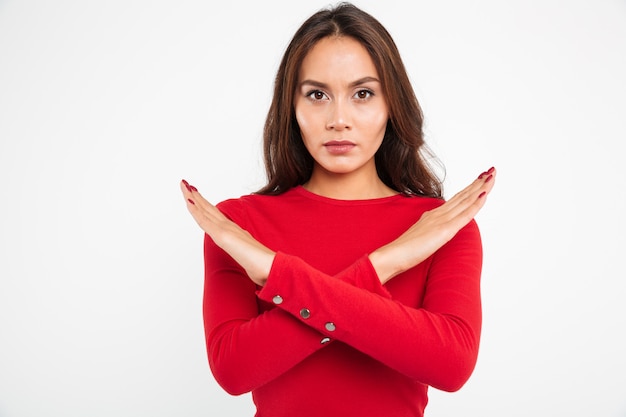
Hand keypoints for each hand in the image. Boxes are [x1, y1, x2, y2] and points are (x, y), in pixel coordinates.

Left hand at [180, 180, 274, 285]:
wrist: (270, 267)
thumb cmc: (262, 265)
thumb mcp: (249, 260)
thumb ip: (247, 257)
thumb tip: (249, 264)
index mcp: (234, 232)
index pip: (215, 216)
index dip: (205, 206)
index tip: (196, 196)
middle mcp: (229, 227)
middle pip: (208, 209)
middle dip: (196, 196)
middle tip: (187, 184)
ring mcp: (225, 230)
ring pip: (204, 210)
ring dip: (192, 197)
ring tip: (184, 185)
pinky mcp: (222, 235)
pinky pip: (204, 220)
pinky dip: (195, 209)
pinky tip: (188, 200)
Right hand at [369, 167, 496, 283]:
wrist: (392, 255)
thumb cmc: (403, 250)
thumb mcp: (421, 236)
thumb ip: (429, 229)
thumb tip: (437, 228)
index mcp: (434, 215)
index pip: (456, 199)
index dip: (469, 188)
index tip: (480, 179)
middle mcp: (439, 213)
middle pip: (463, 195)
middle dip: (479, 182)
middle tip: (491, 170)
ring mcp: (442, 220)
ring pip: (466, 200)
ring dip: (481, 187)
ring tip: (492, 175)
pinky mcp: (445, 230)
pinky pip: (464, 215)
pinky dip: (475, 204)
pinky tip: (484, 194)